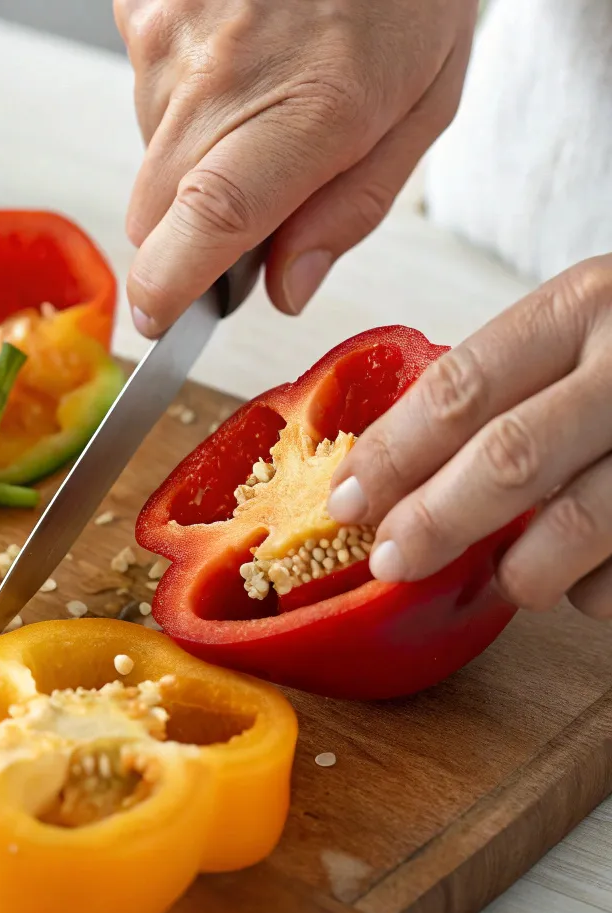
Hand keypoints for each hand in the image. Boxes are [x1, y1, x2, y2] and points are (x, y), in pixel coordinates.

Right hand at [114, 0, 476, 336]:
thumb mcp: (421, 108)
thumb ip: (351, 212)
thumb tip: (286, 290)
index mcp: (309, 109)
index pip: (207, 223)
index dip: (167, 289)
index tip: (161, 322)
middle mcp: (222, 73)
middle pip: (155, 213)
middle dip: (188, 231)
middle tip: (250, 191)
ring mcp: (169, 33)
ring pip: (150, 155)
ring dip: (192, 155)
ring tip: (259, 92)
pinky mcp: (141, 7)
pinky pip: (143, 90)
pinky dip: (181, 97)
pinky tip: (233, 56)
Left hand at [327, 255, 611, 619]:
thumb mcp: (578, 333)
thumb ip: (502, 387)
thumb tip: (388, 479)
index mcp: (584, 306)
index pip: (460, 389)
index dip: (391, 455)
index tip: (345, 502)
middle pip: (509, 457)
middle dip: (434, 521)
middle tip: (390, 561)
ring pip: (578, 524)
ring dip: (521, 568)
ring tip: (504, 576)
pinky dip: (592, 588)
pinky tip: (584, 576)